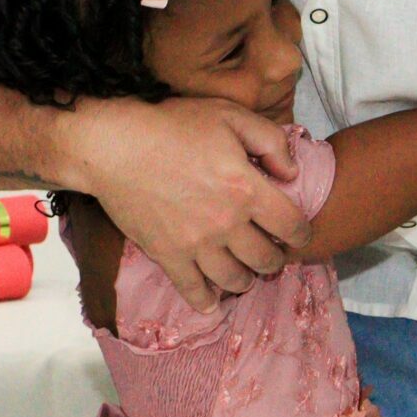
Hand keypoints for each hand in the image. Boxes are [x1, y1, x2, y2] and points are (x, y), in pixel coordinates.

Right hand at [64, 95, 310, 309]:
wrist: (116, 145)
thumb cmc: (173, 124)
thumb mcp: (230, 116)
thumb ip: (271, 141)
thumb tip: (293, 173)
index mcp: (247, 188)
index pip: (291, 225)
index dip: (301, 233)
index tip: (297, 234)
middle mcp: (227, 223)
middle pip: (266, 259)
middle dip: (274, 258)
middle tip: (269, 251)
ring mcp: (197, 244)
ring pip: (235, 280)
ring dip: (245, 278)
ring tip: (242, 270)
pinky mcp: (168, 256)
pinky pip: (194, 292)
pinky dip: (207, 301)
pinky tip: (212, 301)